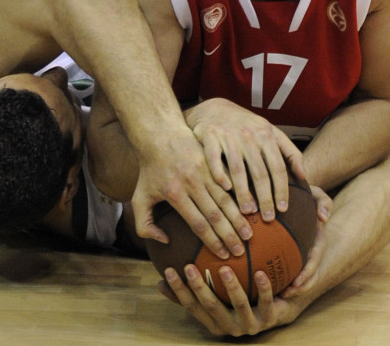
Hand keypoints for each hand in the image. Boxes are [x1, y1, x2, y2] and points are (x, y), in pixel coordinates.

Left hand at [132, 131, 252, 258]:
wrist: (159, 135)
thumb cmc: (149, 171)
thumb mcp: (139, 198)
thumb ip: (144, 225)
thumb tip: (165, 241)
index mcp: (174, 194)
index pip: (198, 223)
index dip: (212, 241)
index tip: (223, 255)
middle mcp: (191, 183)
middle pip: (214, 214)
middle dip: (229, 235)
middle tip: (241, 251)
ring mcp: (203, 171)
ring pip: (225, 199)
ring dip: (238, 218)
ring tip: (249, 234)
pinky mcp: (211, 161)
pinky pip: (228, 181)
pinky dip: (240, 195)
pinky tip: (251, 208)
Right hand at [159, 264, 305, 336]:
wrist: (278, 313)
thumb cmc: (239, 304)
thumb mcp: (213, 300)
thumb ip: (191, 293)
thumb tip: (159, 282)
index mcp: (214, 323)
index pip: (192, 307)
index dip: (179, 291)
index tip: (169, 271)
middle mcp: (230, 326)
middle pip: (212, 306)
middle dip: (200, 287)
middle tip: (190, 266)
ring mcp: (250, 324)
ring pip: (239, 304)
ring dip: (232, 287)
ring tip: (224, 268)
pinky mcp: (270, 318)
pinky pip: (266, 301)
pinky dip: (264, 287)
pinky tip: (260, 272)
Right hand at [184, 98, 305, 221]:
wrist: (214, 108)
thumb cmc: (246, 125)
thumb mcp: (270, 132)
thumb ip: (289, 152)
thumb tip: (304, 176)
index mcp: (266, 135)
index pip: (278, 166)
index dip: (282, 189)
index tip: (284, 209)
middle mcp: (249, 135)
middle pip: (260, 172)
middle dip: (265, 197)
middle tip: (268, 218)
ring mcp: (228, 136)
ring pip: (238, 169)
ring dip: (243, 193)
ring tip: (247, 212)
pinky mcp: (210, 137)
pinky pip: (214, 160)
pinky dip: (219, 175)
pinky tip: (225, 190)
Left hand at [280, 185, 330, 296]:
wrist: (291, 191)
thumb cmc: (303, 192)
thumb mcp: (316, 193)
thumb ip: (323, 201)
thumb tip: (324, 217)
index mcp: (317, 237)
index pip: (315, 258)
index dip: (308, 272)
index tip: (296, 283)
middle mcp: (310, 247)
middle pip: (307, 272)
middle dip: (299, 286)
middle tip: (285, 294)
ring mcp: (299, 249)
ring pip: (296, 272)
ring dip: (290, 285)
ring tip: (277, 294)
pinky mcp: (286, 248)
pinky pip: (282, 263)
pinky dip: (277, 273)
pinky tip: (263, 281)